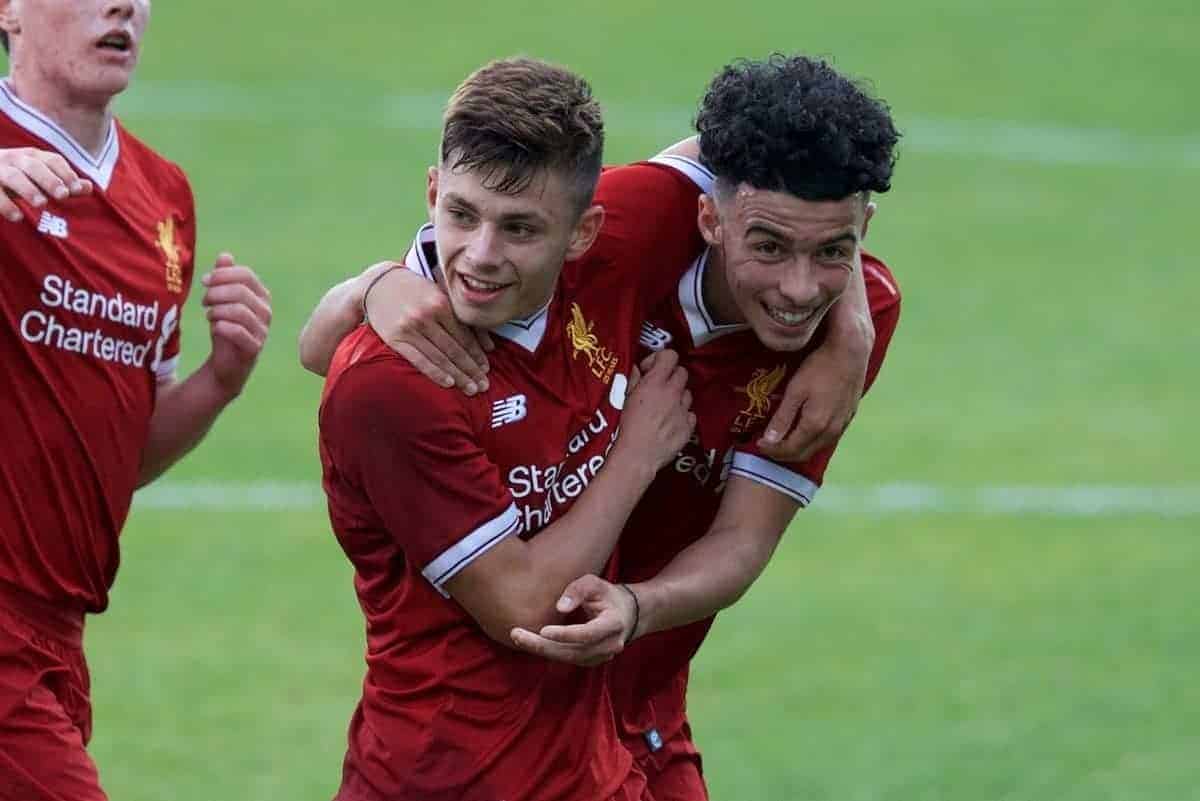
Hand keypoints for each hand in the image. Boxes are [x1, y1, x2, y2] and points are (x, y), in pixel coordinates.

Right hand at [0, 147, 92, 221]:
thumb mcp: (39, 178)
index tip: (77, 190)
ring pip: (13, 176)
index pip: (52, 160)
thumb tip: (88, 187)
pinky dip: (4, 204)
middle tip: (63, 195)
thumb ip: (62, 183)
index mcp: (32, 157)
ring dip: (28, 189)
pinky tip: (17, 216)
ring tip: (41, 204)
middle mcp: (14, 160)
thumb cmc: (16, 177)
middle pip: (33, 166)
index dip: (65, 173)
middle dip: (49, 180)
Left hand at [202, 253, 271, 397]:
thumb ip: (225, 278)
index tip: (204, 281)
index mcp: (261, 296)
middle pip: (241, 291)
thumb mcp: (222, 301)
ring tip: (209, 315)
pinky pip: (238, 332)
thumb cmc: (226, 329)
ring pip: (240, 311)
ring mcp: (262, 331)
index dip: (222, 274)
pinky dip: (222, 327)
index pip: (246, 275)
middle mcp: (266, 312)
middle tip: (204, 301)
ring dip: (217, 310)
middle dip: (216, 293)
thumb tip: (225, 255)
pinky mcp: (254, 348)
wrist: (227, 364)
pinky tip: (214, 327)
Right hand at [364, 266, 492, 395]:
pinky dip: (435, 372)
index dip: (476, 355)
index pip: (464, 336)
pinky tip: (449, 383)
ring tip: (471, 389)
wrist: (377, 284)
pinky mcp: (395, 339)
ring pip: (439, 357)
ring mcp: (410, 329)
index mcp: (440, 304)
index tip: (486, 369)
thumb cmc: (414, 290)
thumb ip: (462, 318)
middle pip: (454, 349)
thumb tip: (489, 345)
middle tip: (484, 386)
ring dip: (458, 375)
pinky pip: (419, 360)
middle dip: (471, 370)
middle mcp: (426, 317)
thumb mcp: (440, 295)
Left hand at [510, 574, 637, 665]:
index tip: (543, 630)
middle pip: (573, 651)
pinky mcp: (591, 661)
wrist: (626, 614)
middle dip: (542, 645)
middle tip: (516, 634)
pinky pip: (567, 658)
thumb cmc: (607, 595)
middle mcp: (609, 645)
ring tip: (517, 637)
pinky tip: (530, 642)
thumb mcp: (595, 584)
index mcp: (613, 624)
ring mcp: (601, 656)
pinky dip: (548, 651)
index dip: (565, 634)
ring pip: (567, 658)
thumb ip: (578, 590)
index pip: (588, 634)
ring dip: (541, 649)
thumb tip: (559, 608)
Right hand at [614, 349, 694, 472]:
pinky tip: (670, 423)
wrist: (637, 456)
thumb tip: (637, 369)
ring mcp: (683, 411)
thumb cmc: (625, 428)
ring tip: (665, 407)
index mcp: (655, 383)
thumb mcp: (623, 398)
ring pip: (687, 394)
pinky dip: (682, 416)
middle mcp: (672, 393)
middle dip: (671, 376)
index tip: (650, 369)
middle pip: (682, 372)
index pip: (670, 356)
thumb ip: (632, 379)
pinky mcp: (689, 427)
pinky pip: (690, 415)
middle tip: (659, 387)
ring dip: (678, 396)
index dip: (660, 359)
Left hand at [758, 333, 868, 461]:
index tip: (758, 443)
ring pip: (817, 448)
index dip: (772, 450)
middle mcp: (831, 432)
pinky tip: (804, 431)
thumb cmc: (820, 367)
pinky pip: (827, 439)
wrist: (850, 352)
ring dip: (798, 449)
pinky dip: (812, 441)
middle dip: (784, 454)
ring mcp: (842, 426)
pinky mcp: (848, 418)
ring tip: (782, 440)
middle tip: (768, 445)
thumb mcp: (795, 390)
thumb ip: (783, 418)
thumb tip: (769, 440)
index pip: (790, 450)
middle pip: (804, 454)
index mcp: (815, 426)